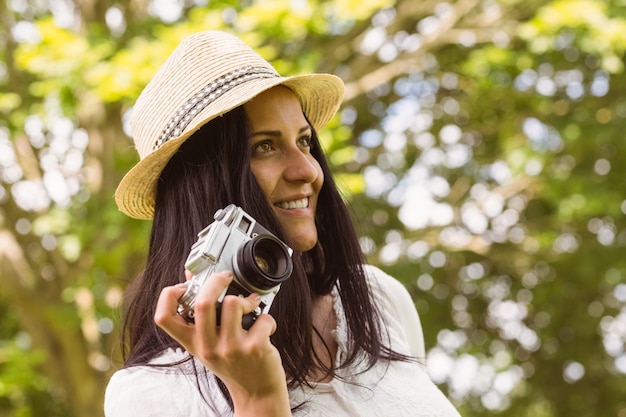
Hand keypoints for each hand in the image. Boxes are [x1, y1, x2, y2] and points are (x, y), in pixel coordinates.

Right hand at [154, 270, 291, 415]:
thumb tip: (193, 277)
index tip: (185, 286)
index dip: (169, 295)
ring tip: (251, 307)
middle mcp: (208, 346)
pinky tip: (265, 328)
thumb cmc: (234, 364)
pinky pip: (262, 317)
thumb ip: (201, 317)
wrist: (256, 393)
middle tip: (226, 277)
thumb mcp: (210, 344)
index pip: (163, 317)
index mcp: (193, 342)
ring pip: (233, 303)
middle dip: (216, 280)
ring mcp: (231, 348)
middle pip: (202, 302)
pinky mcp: (254, 348)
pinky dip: (268, 318)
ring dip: (247, 299)